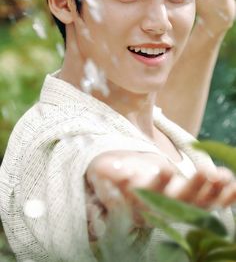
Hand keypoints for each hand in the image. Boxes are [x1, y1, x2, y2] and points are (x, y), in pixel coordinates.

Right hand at [86, 151, 235, 226]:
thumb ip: (108, 170)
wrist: (134, 180)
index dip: (157, 185)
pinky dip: (225, 197)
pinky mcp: (193, 201)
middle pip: (178, 203)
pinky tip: (234, 186)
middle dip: (194, 189)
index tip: (165, 170)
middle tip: (207, 174)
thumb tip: (103, 167)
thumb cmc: (120, 173)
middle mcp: (161, 208)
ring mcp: (179, 206)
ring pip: (198, 205)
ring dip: (214, 193)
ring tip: (224, 176)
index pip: (147, 196)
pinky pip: (212, 203)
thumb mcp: (108, 168)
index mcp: (138, 201)